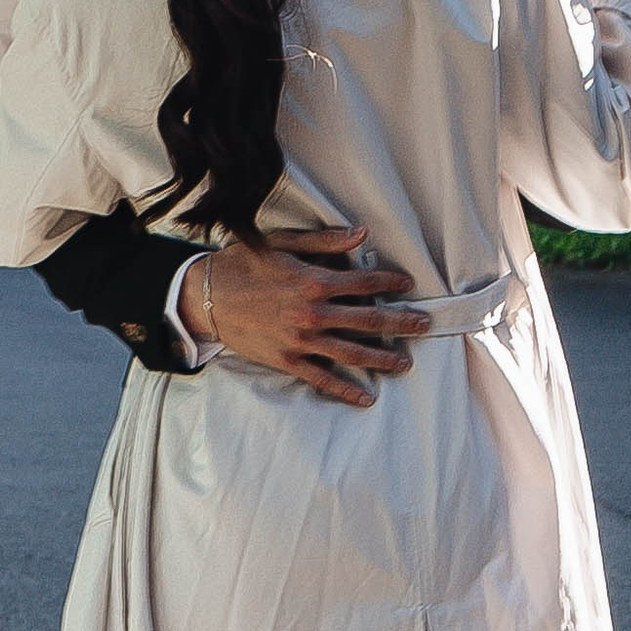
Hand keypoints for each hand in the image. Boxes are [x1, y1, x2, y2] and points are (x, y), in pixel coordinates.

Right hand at [200, 227, 428, 408]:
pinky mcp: (287, 360)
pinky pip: (322, 379)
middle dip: (401, 323)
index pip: (364, 283)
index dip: (390, 283)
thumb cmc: (243, 264)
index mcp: (313, 282)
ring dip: (382, 358)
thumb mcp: (281, 243)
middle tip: (425, 325)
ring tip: (405, 363)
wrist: (205, 297)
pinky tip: (366, 397)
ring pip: (352, 353)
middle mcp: (312, 314)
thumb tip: (362, 233)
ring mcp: (300, 341)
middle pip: (368, 320)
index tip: (407, 285)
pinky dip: (345, 390)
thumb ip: (324, 241)